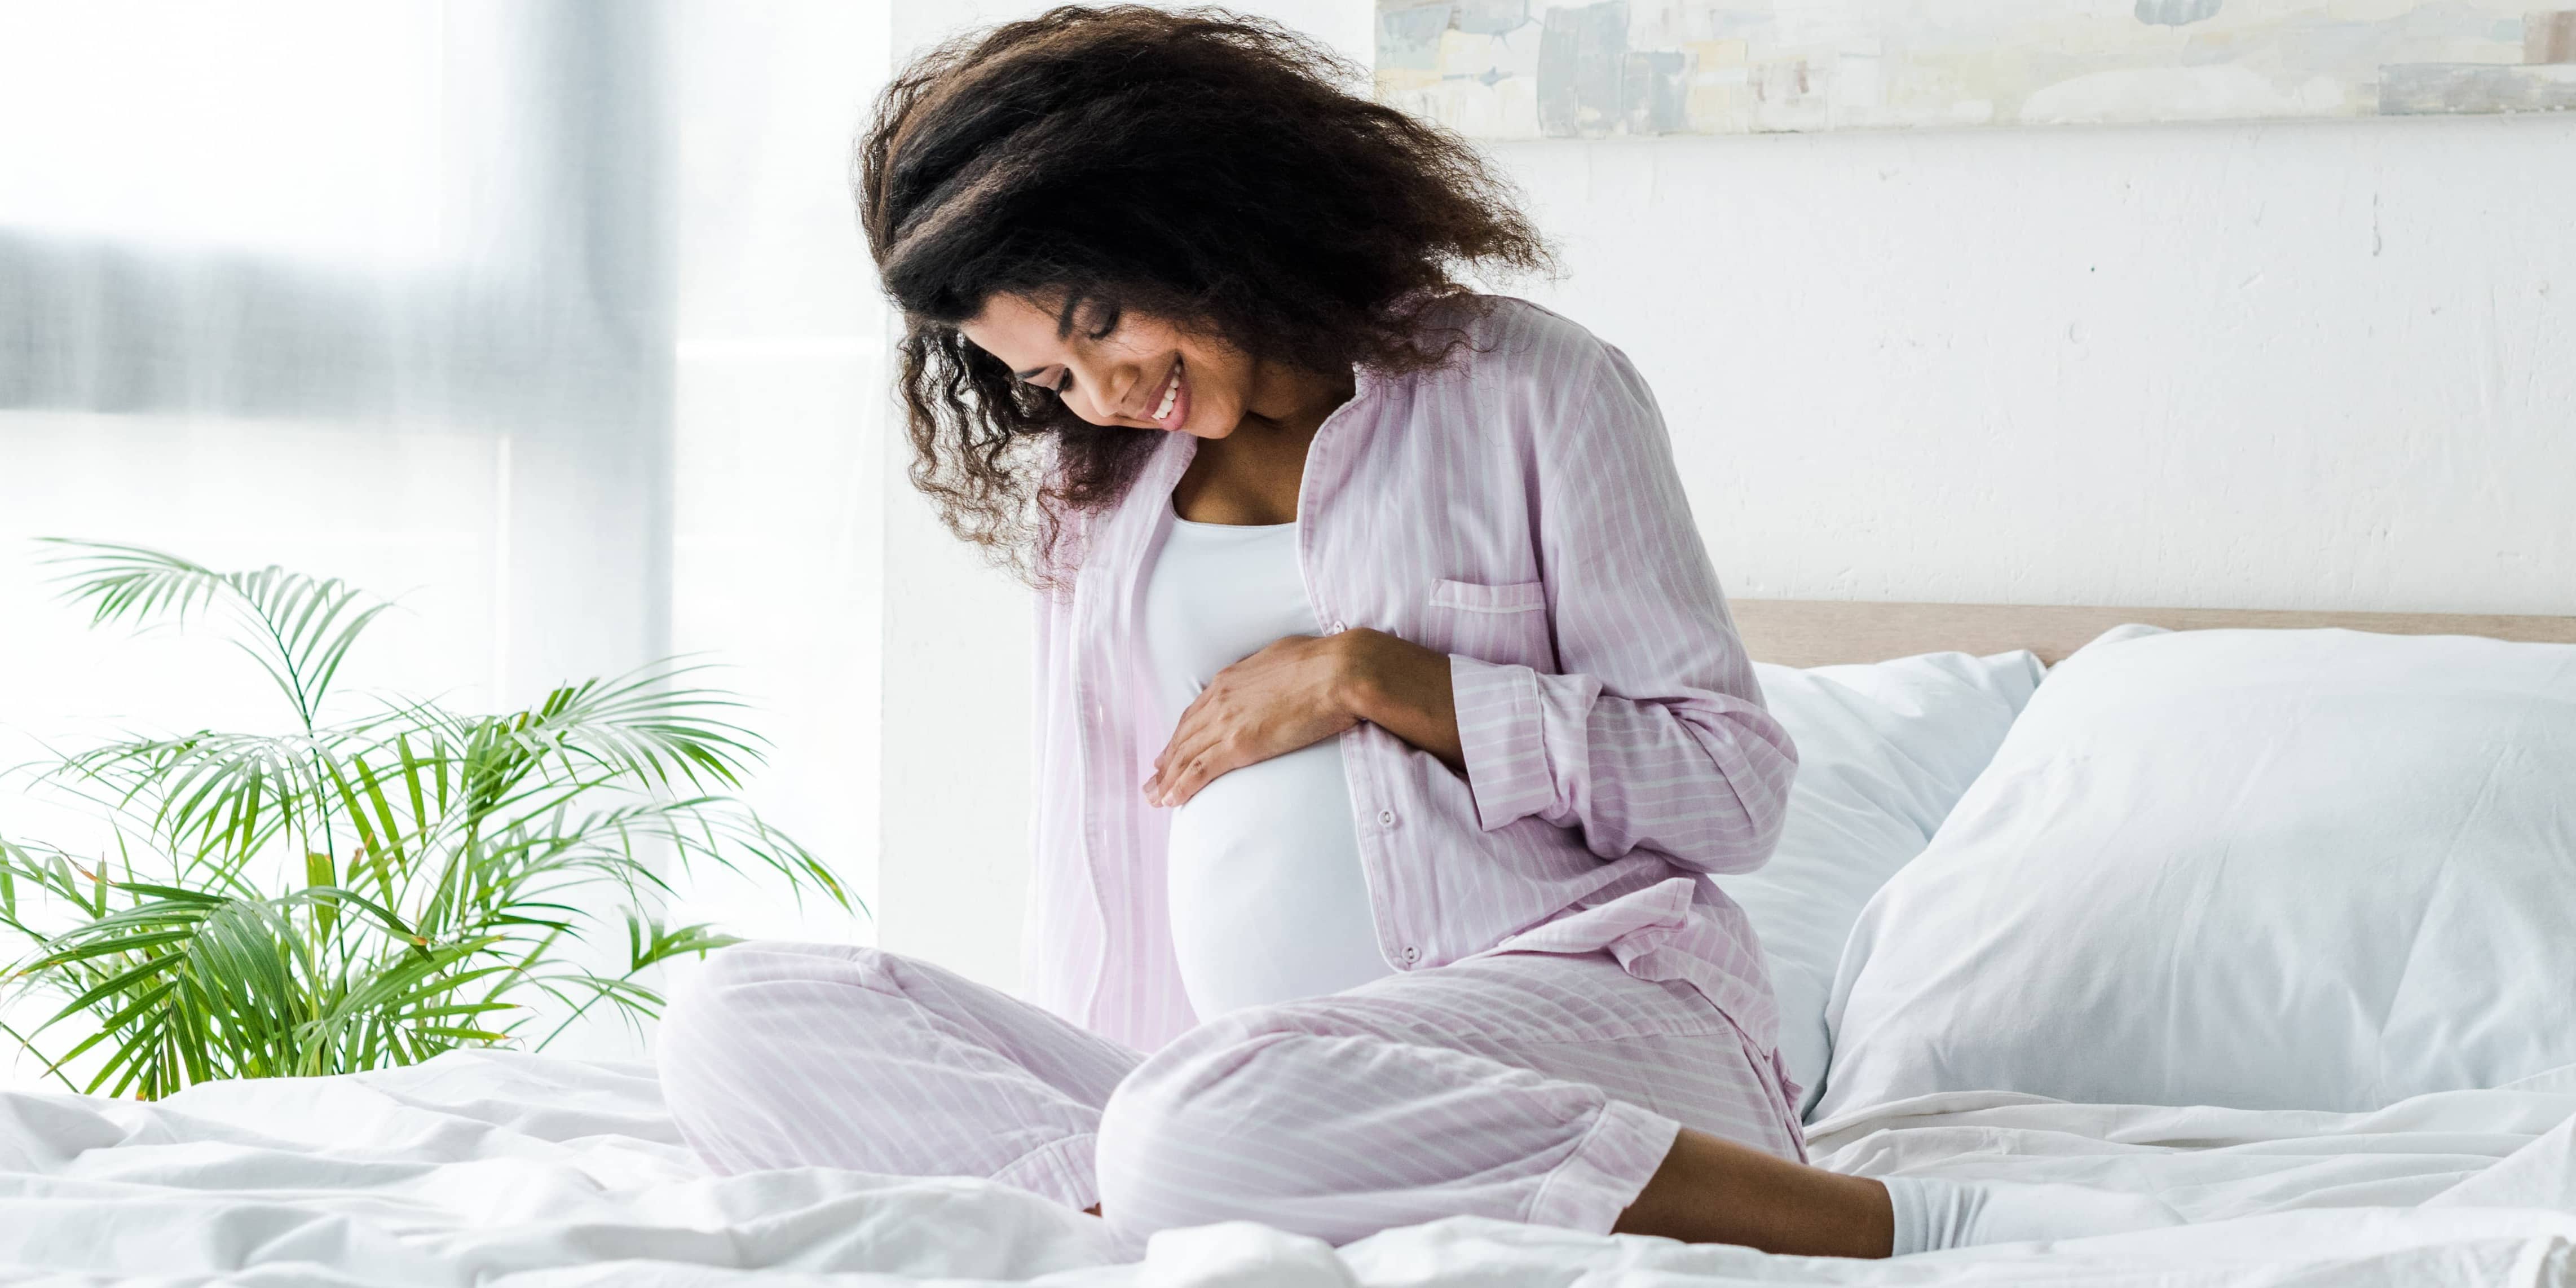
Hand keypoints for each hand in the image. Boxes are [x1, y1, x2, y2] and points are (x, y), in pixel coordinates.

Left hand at [1145, 633, 1356, 806]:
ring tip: (1154, 797)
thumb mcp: (1285, 659)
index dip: (1180, 735)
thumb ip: (1269, 674)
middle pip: (1184, 736)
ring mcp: (1228, 722)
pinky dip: (1182, 786)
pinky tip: (1171, 800)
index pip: (1196, 713)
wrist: (1341, 671)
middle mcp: (1221, 699)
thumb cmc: (1325, 662)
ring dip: (1166, 779)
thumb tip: (1276, 678)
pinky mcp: (1239, 745)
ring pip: (1185, 755)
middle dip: (1166, 761)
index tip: (1170, 751)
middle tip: (1153, 780)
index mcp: (1231, 680)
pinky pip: (1200, 769)